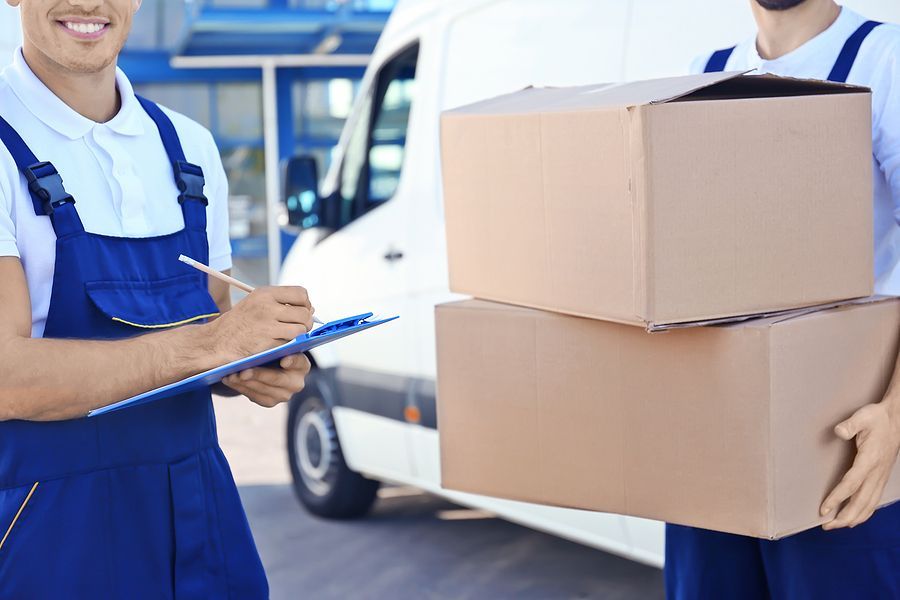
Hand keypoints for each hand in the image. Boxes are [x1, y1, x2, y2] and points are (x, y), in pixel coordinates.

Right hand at [205, 286, 313, 361]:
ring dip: (299, 335)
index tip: (301, 311)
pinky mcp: (267, 342)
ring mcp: (267, 324)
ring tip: (289, 337)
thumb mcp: (257, 303)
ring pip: (301, 328)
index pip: (301, 293)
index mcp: (265, 293)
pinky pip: (291, 342)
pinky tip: (280, 344)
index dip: (305, 304)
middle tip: (299, 328)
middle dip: (306, 322)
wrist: (216, 342)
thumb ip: (281, 303)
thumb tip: (311, 309)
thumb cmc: (239, 323)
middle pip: (304, 312)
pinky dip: (289, 345)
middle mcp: (267, 306)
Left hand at [222, 353, 310, 407]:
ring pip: (263, 390)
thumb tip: (261, 345)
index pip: (299, 362)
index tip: (283, 360)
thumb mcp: (276, 345)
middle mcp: (296, 382)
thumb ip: (274, 345)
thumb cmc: (272, 351)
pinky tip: (229, 380)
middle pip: (277, 379)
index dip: (292, 361)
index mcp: (302, 365)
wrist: (266, 364)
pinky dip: (241, 388)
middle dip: (258, 375)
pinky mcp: (270, 401)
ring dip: (245, 383)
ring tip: (230, 375)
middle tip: (243, 371)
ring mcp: (284, 394)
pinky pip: (255, 396)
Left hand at [820, 402, 899, 529]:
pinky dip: (864, 512)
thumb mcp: (863, 417)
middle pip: (860, 501)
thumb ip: (850, 425)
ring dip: (853, 517)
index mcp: (870, 460)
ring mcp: (880, 477)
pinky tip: (854, 518)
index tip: (824, 509)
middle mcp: (877, 472)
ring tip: (836, 526)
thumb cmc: (877, 418)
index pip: (851, 484)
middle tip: (825, 526)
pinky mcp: (881, 477)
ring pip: (869, 504)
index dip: (837, 498)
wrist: (896, 419)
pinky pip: (874, 500)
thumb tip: (839, 432)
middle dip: (844, 516)